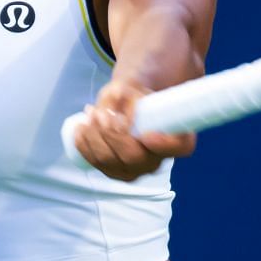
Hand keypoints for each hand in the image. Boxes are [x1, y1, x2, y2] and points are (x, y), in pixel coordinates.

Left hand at [69, 79, 195, 180]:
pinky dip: (84, 145)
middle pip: (133, 157)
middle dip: (112, 135)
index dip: (164, 144)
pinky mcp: (113, 172)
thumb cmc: (133, 98)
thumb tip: (113, 105)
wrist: (124, 109)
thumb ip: (122, 95)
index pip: (180, 147)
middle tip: (102, 113)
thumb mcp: (130, 89)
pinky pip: (95, 163)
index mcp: (174, 139)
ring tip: (90, 113)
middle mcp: (156, 160)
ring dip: (94, 136)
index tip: (147, 134)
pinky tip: (80, 128)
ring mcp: (133, 170)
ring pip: (109, 161)